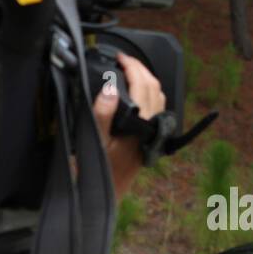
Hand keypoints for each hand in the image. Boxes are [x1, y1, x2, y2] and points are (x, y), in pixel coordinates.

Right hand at [93, 52, 166, 197]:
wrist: (107, 196)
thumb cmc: (98, 171)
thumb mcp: (93, 141)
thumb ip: (102, 114)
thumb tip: (108, 88)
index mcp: (139, 125)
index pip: (142, 86)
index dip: (132, 67)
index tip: (119, 57)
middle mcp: (150, 127)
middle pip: (154, 87)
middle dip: (140, 68)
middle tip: (123, 60)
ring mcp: (152, 133)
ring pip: (159, 97)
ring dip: (147, 79)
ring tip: (130, 70)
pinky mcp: (149, 138)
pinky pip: (157, 109)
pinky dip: (150, 94)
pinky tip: (139, 92)